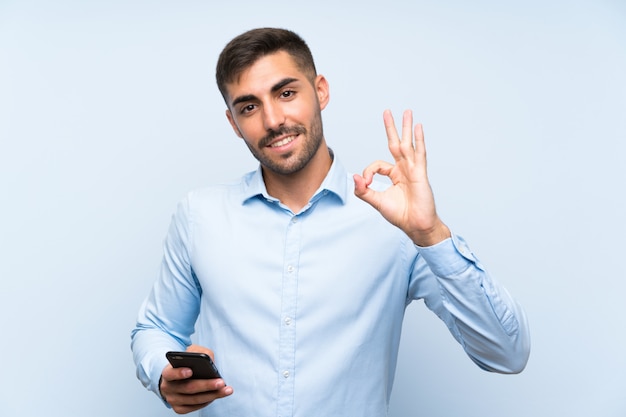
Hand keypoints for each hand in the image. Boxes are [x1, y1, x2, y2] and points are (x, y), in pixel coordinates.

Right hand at [159, 345, 232, 413]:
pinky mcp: (179, 408)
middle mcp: (167, 388)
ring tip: (225, 390)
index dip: (179, 373)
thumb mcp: (191, 353)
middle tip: (221, 382)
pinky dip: (207, 401)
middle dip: (206, 385)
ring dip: (212, 395)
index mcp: (167, 372)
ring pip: (194, 399)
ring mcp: (172, 400)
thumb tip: (210, 360)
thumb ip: (199, 352)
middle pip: (188, 388)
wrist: (177, 378)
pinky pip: (195, 407)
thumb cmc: (186, 364)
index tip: (190, 371)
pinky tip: (216, 395)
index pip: (170, 373)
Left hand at [354, 109, 449, 246]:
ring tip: (407, 112)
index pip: (378, 164)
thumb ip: (364, 191)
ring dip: (406, 128)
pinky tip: (419, 128)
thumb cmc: (401, 215)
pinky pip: (419, 154)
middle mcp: (404, 169)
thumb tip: (354, 176)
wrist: (416, 226)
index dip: (368, 171)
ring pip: (408, 144)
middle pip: (396, 144)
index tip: (365, 182)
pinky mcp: (420, 174)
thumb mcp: (377, 201)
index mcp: (395, 175)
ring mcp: (413, 170)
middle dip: (391, 128)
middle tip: (387, 112)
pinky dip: (419, 140)